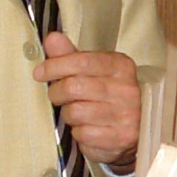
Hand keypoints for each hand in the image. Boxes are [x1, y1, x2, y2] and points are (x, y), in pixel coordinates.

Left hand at [37, 31, 140, 167]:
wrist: (136, 128)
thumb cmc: (108, 96)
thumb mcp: (93, 71)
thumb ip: (71, 55)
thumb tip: (52, 39)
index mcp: (121, 66)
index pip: (81, 61)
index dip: (54, 66)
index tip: (39, 72)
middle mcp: (127, 89)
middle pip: (74, 87)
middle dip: (56, 92)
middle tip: (56, 96)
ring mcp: (126, 115)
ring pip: (75, 112)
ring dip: (67, 114)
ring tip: (75, 113)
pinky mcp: (120, 138)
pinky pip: (83, 134)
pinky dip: (78, 132)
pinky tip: (86, 128)